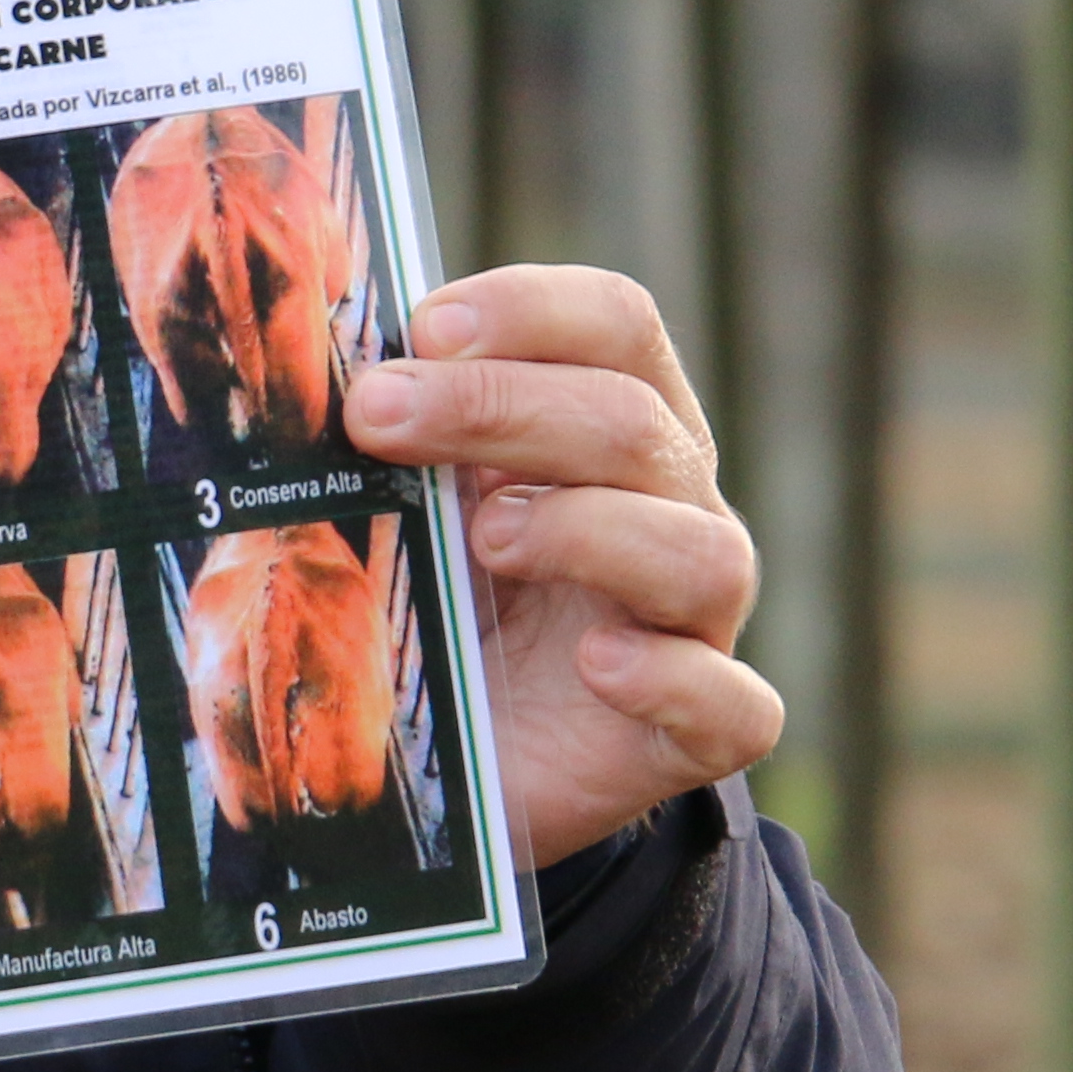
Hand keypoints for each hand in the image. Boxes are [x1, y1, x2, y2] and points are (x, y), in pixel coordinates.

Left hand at [345, 265, 776, 868]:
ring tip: (489, 540)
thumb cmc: (435, 603)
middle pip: (634, 425)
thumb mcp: (410, 505)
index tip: (424, 328)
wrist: (449, 760)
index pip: (620, 326)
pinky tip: (598, 664)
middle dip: (500, 406)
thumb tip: (336, 368)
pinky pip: (735, 705)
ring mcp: (697, 623)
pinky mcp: (696, 733)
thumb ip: (398, 433)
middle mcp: (676, 508)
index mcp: (620, 424)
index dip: (531, 311)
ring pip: (702, 554)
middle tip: (378, 417)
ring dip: (588, 529)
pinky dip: (672, 677)